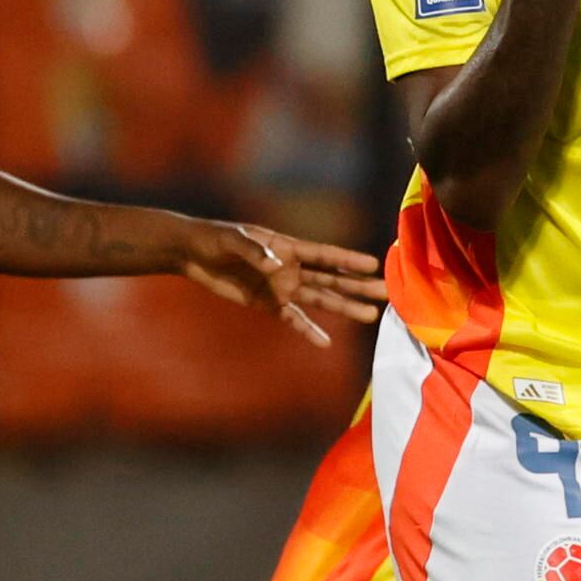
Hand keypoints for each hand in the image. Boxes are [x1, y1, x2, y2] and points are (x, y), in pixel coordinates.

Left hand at [178, 220, 385, 346]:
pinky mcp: (268, 304)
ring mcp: (282, 287)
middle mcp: (291, 267)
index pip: (324, 255)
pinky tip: (325, 342)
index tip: (374, 264)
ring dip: (344, 307)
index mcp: (287, 246)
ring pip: (320, 299)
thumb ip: (255, 251)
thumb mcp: (232, 240)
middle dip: (358, 286)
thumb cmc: (215, 238)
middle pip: (331, 278)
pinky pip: (293, 319)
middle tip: (386, 293)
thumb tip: (276, 264)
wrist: (194, 253)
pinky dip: (308, 330)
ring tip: (370, 315)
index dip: (348, 259)